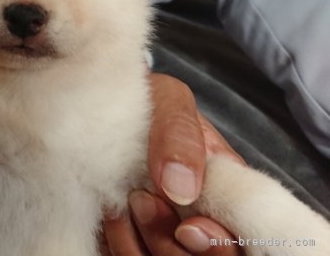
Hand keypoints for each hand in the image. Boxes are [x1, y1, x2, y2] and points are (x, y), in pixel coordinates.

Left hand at [103, 73, 245, 254]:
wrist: (98, 107)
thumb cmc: (144, 103)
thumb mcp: (169, 101)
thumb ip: (181, 135)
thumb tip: (181, 188)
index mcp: (227, 195)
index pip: (243, 239)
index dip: (221, 244)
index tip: (189, 229)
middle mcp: (199, 223)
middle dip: (170, 243)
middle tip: (142, 200)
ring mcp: (162, 237)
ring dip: (137, 242)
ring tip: (123, 201)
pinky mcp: (128, 243)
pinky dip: (115, 244)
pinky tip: (109, 214)